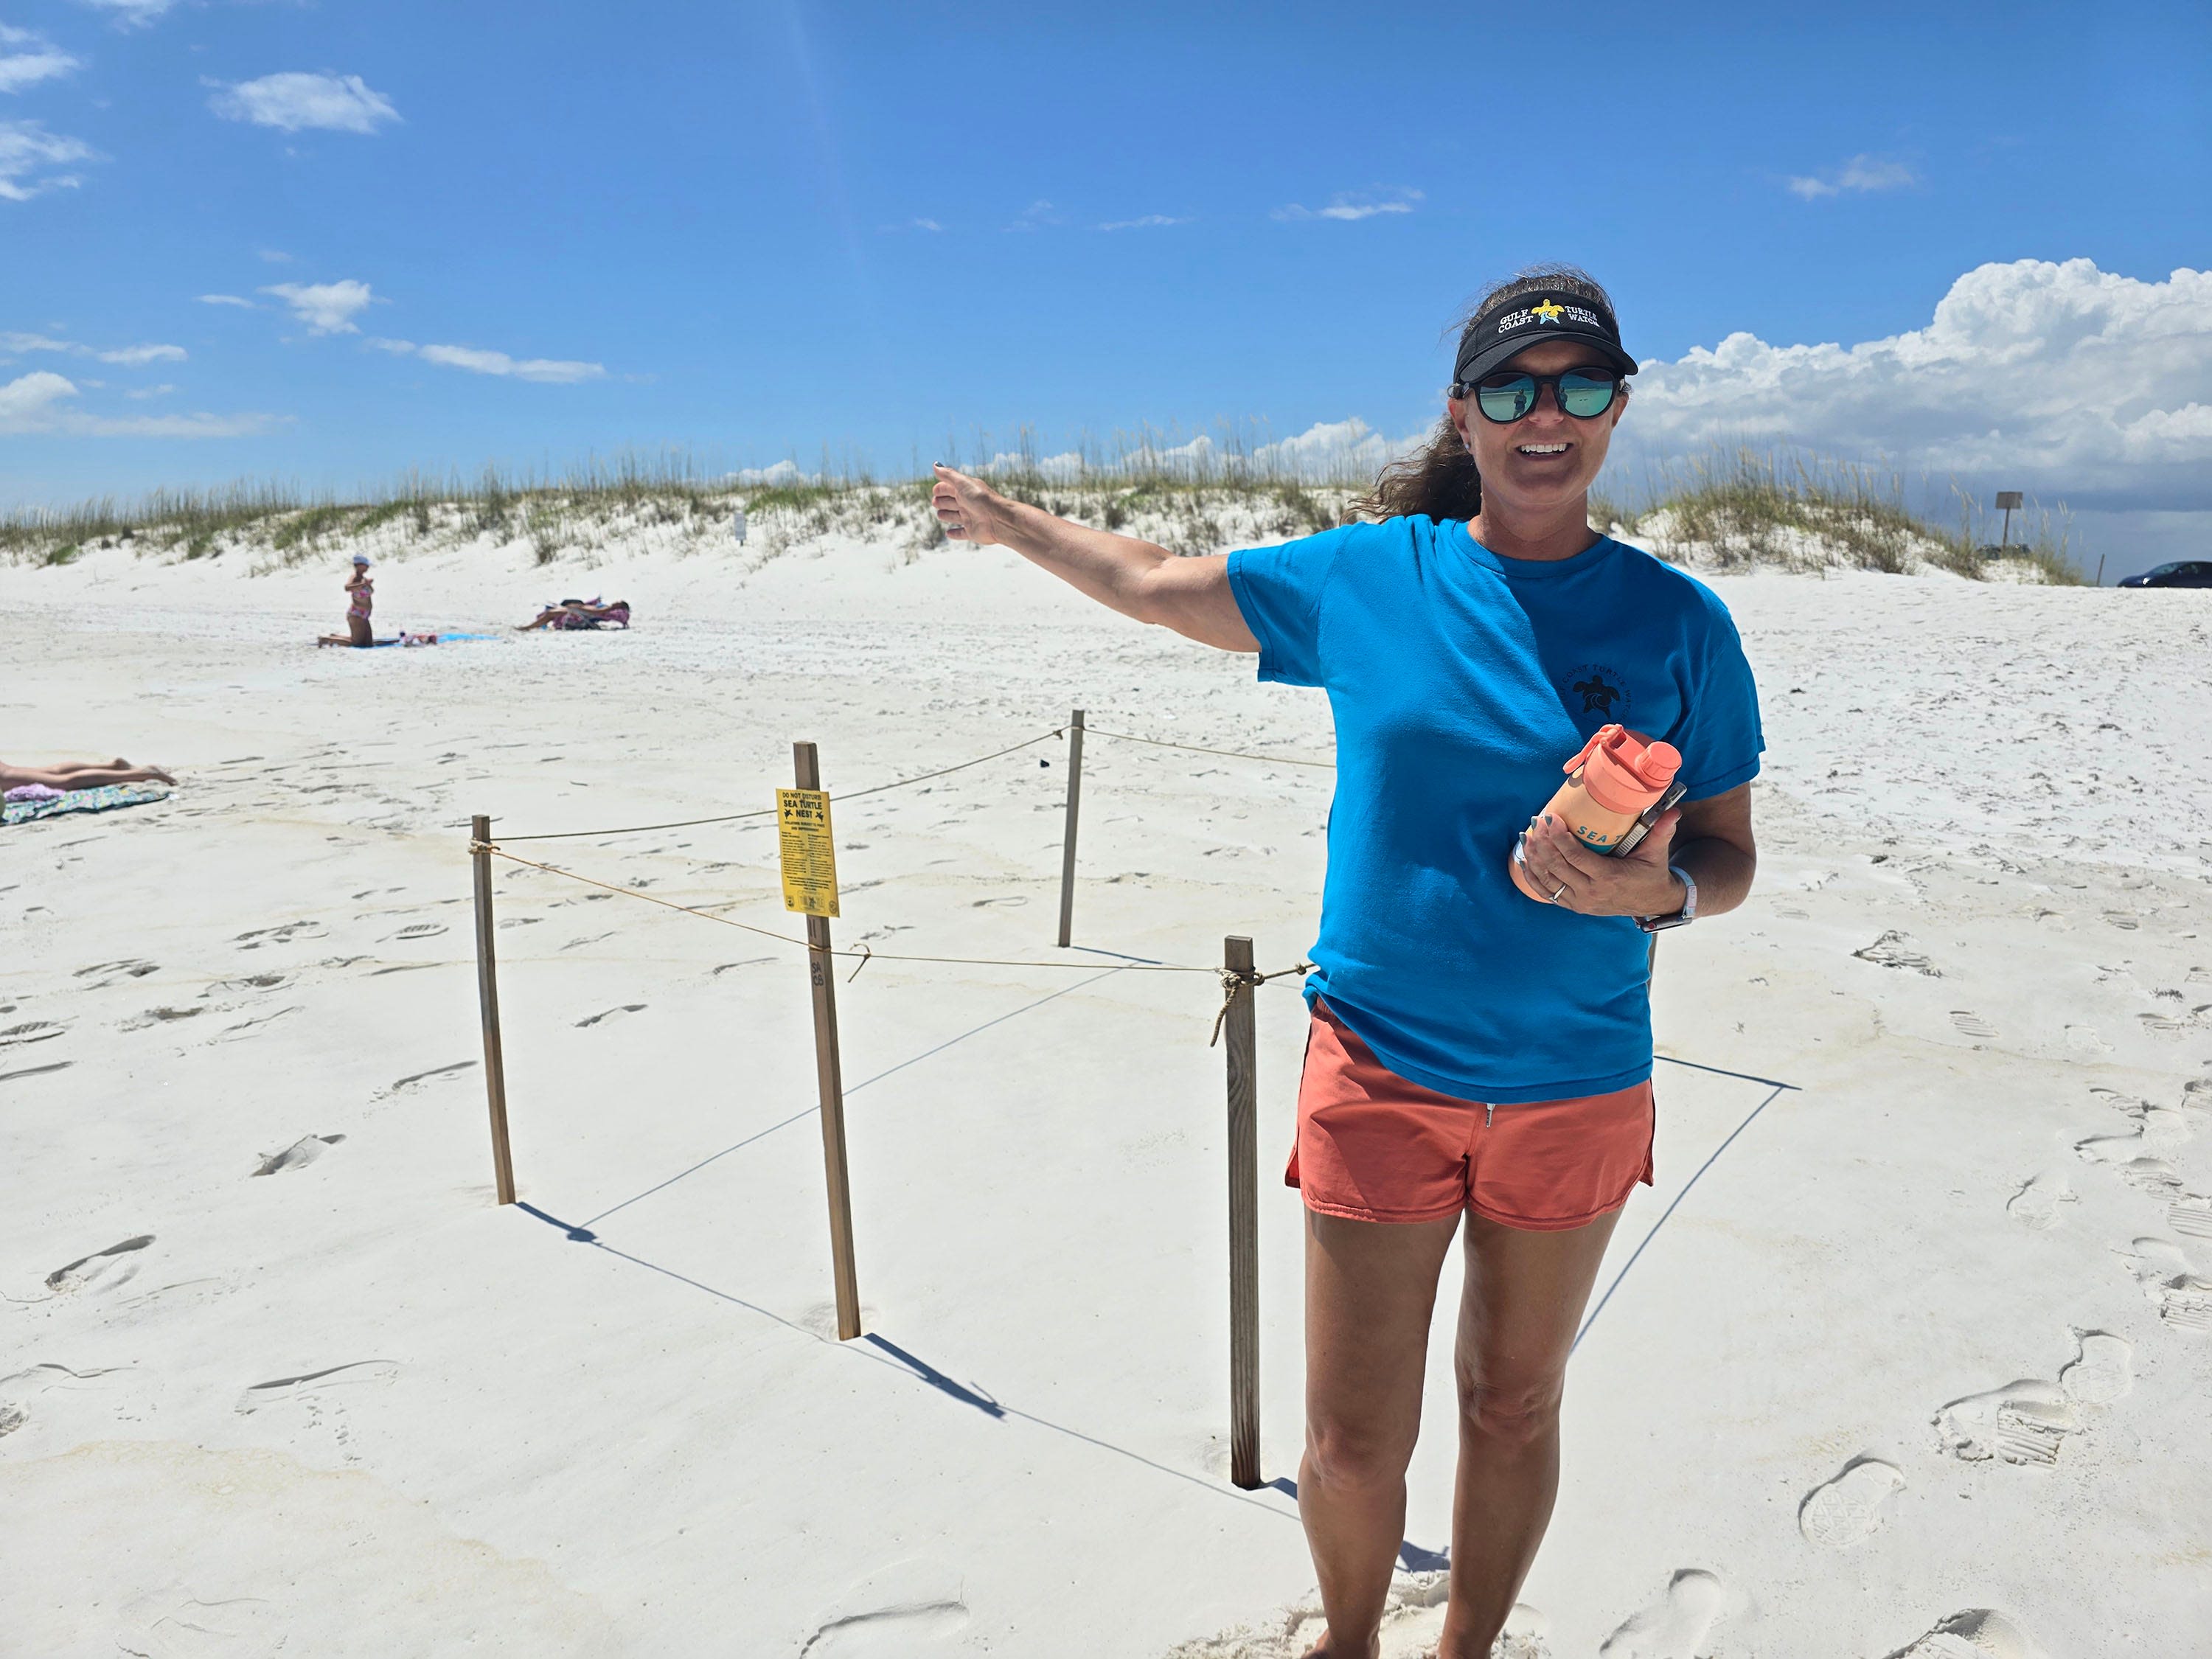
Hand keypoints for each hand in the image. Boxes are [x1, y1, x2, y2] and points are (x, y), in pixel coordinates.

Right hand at [931, 464, 1013, 545]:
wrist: (998, 519)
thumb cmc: (981, 499)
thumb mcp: (963, 483)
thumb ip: (948, 475)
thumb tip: (935, 465)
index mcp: (965, 491)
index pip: (949, 488)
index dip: (941, 489)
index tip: (935, 491)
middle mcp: (967, 504)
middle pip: (951, 502)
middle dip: (942, 501)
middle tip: (935, 502)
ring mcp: (970, 518)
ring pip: (954, 517)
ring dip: (947, 516)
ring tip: (940, 515)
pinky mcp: (972, 532)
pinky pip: (961, 533)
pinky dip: (955, 533)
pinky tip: (948, 533)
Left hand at [1518, 808, 1685, 917]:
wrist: (1653, 902)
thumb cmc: (1652, 872)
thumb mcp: (1657, 852)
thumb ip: (1662, 831)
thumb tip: (1672, 810)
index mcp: (1609, 878)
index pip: (1575, 856)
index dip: (1559, 837)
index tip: (1550, 818)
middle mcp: (1591, 893)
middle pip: (1557, 866)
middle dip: (1543, 842)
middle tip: (1536, 822)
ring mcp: (1580, 902)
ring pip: (1548, 880)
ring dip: (1534, 857)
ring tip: (1527, 835)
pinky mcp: (1574, 906)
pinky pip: (1547, 893)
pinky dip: (1532, 877)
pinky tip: (1524, 859)